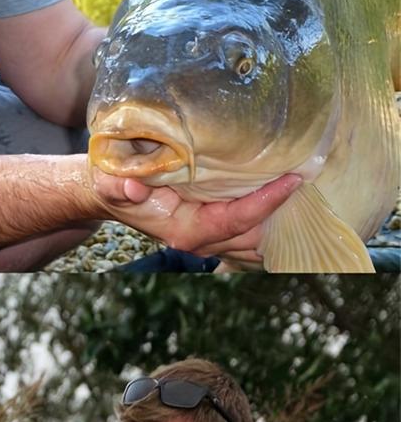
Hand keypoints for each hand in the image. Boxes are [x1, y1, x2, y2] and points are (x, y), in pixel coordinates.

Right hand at [93, 170, 301, 259]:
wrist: (108, 193)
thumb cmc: (113, 183)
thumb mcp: (109, 180)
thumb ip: (116, 186)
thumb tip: (131, 188)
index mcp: (184, 231)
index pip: (236, 220)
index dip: (267, 202)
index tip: (294, 179)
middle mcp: (200, 242)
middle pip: (255, 236)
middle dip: (283, 214)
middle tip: (312, 180)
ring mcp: (209, 241)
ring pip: (257, 242)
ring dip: (282, 223)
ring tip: (309, 193)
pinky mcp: (215, 233)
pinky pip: (252, 236)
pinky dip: (272, 225)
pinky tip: (291, 206)